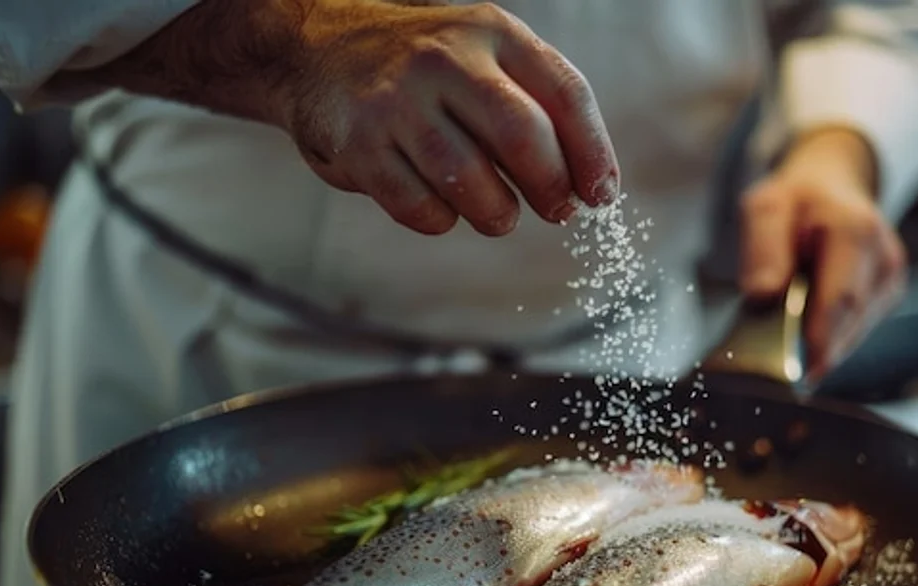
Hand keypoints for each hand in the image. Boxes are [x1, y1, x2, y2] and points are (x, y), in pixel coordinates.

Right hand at [273, 0, 617, 234]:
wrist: (316, 48)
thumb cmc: (422, 68)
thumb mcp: (483, 57)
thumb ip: (535, 104)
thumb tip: (588, 184)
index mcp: (491, 33)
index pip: (564, 93)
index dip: (592, 152)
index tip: (601, 195)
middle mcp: (445, 59)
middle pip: (522, 135)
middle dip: (550, 187)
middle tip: (557, 211)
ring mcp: (398, 101)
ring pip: (470, 180)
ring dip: (497, 213)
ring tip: (499, 215)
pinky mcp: (361, 146)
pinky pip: (420, 206)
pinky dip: (441, 220)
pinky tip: (443, 207)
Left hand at [739, 127, 906, 379]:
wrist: (833, 188)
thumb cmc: (796, 201)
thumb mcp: (765, 208)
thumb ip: (763, 248)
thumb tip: (763, 294)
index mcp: (855, 230)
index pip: (841, 297)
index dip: (820, 339)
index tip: (800, 373)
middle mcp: (883, 257)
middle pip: (849, 322)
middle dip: (813, 351)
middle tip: (779, 376)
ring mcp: (891, 280)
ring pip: (853, 333)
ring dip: (819, 347)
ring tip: (787, 352)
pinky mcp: (888, 296)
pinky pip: (855, 330)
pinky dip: (828, 339)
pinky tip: (806, 336)